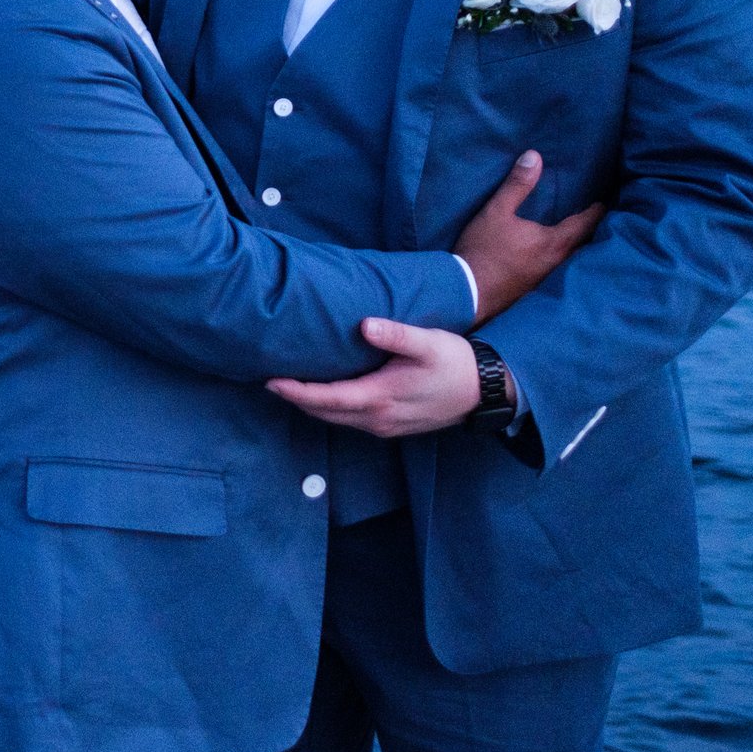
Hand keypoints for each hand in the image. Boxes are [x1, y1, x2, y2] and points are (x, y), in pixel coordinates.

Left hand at [267, 318, 492, 437]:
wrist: (484, 391)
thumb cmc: (455, 363)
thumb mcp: (428, 343)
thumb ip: (396, 335)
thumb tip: (365, 325)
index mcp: (381, 398)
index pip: (327, 399)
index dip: (297, 392)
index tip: (271, 381)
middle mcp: (377, 418)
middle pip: (325, 413)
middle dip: (295, 399)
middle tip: (268, 382)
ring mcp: (384, 426)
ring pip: (336, 420)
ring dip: (311, 406)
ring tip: (287, 388)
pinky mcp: (390, 426)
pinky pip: (350, 420)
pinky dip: (330, 409)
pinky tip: (322, 395)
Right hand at [455, 150, 602, 325]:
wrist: (467, 292)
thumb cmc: (484, 250)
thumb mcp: (496, 212)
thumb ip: (517, 185)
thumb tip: (534, 156)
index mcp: (554, 242)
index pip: (585, 223)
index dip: (595, 211)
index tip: (603, 202)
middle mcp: (557, 262)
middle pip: (582, 243)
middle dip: (588, 229)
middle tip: (593, 216)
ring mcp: (546, 278)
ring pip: (570, 258)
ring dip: (575, 244)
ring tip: (575, 233)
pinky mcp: (533, 287)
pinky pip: (556, 268)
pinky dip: (560, 257)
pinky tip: (550, 254)